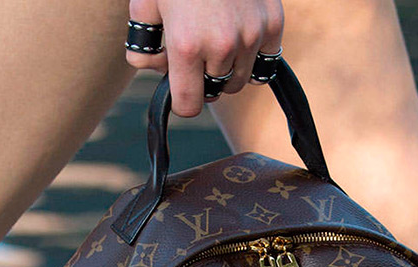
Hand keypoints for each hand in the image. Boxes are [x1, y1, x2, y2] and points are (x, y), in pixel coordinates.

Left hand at [125, 0, 283, 116]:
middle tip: (198, 48)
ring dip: (228, 68)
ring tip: (218, 37)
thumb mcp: (146, 4)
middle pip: (215, 91)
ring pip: (239, 80)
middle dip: (204, 77)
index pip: (189, 106)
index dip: (183, 101)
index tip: (182, 88)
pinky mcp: (273, 24)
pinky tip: (239, 30)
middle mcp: (222, 46)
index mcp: (186, 46)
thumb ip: (144, 46)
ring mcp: (251, 36)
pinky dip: (252, 53)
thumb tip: (156, 71)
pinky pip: (263, 61)